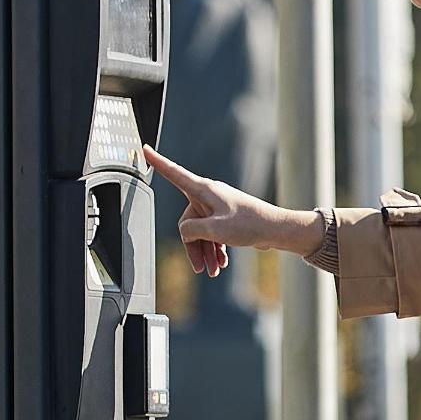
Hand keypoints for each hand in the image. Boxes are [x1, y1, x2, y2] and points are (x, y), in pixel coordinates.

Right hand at [142, 148, 298, 275]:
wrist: (275, 229)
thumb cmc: (249, 224)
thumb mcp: (214, 230)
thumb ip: (191, 230)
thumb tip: (185, 232)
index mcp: (203, 190)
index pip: (174, 173)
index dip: (157, 162)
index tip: (144, 149)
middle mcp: (208, 195)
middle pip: (187, 221)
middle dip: (193, 246)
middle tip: (202, 267)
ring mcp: (217, 207)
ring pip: (201, 231)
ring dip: (205, 252)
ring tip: (213, 271)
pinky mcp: (226, 217)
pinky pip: (212, 233)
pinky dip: (215, 248)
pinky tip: (221, 264)